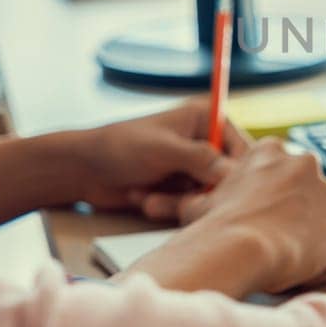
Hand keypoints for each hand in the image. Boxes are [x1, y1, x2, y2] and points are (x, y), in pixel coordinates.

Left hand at [70, 98, 250, 211]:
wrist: (82, 170)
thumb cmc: (120, 146)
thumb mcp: (164, 149)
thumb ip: (201, 159)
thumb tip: (235, 173)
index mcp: (205, 119)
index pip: (243, 148)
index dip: (237, 172)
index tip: (226, 190)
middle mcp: (203, 143)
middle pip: (228, 177)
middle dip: (203, 192)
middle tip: (183, 198)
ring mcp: (190, 168)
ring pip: (207, 196)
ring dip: (180, 202)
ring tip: (151, 197)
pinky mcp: (178, 190)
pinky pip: (189, 206)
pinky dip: (168, 207)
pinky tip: (144, 198)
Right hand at [146, 138, 325, 293]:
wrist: (242, 246)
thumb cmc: (218, 225)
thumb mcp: (199, 204)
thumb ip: (204, 198)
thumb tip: (180, 204)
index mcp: (270, 151)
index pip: (280, 172)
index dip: (273, 199)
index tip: (265, 217)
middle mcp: (305, 162)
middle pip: (305, 193)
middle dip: (295, 216)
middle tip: (274, 241)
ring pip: (323, 218)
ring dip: (310, 237)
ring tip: (285, 260)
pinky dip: (323, 260)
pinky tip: (299, 271)